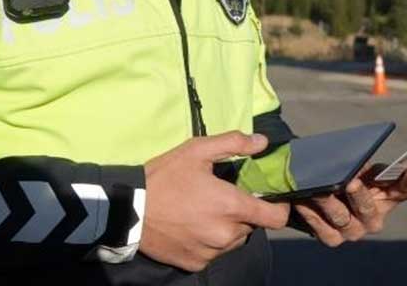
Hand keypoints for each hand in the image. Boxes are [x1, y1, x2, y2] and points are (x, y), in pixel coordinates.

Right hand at [140, 132, 291, 271]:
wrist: (128, 210)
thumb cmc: (164, 177)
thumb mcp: (196, 151)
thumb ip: (233, 143)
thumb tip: (263, 142)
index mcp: (232, 207)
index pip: (276, 218)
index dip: (278, 207)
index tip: (268, 198)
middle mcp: (226, 235)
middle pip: (252, 226)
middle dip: (243, 213)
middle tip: (223, 198)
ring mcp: (211, 253)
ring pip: (233, 241)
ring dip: (227, 228)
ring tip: (204, 212)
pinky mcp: (196, 264)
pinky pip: (214, 253)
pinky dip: (209, 242)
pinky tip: (192, 227)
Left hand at [292, 163, 406, 246]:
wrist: (319, 188)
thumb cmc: (345, 173)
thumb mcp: (357, 166)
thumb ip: (363, 163)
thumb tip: (358, 161)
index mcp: (387, 197)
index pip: (405, 190)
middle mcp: (374, 219)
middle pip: (368, 209)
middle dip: (359, 195)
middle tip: (351, 182)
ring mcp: (354, 231)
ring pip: (343, 220)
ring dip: (329, 203)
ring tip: (319, 190)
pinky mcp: (333, 238)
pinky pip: (323, 230)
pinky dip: (312, 215)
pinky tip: (303, 201)